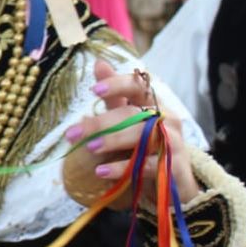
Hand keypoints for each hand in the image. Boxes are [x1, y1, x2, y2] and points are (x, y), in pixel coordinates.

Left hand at [67, 60, 200, 204]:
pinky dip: (123, 168)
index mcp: (154, 104)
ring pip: (142, 136)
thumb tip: (99, 63)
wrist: (173, 183)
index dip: (117, 85)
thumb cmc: (147, 147)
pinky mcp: (174, 167)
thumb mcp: (129, 120)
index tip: (93, 91)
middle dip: (101, 123)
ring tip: (89, 147)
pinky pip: (147, 164)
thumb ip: (115, 97)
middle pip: (133, 114)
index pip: (138, 86)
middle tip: (71, 134)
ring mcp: (173, 142)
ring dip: (114, 140)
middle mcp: (167, 119)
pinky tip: (102, 170)